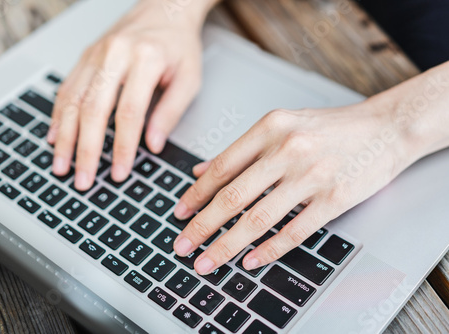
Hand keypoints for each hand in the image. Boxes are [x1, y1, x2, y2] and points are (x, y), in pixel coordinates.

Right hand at [48, 0, 206, 189]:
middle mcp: (115, 54)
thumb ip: (171, 112)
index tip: (119, 172)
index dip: (123, 147)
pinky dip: (58, 115)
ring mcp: (96, 54)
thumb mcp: (189, 78)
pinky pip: (67, 88)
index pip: (129, 112)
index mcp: (145, 59)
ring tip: (61, 165)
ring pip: (73, 100)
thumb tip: (153, 145)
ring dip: (66, 137)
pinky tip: (56, 136)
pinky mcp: (85, 57)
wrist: (164, 10)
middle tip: (83, 179)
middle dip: (87, 150)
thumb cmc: (178, 45)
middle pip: (94, 109)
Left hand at [172, 102, 413, 274]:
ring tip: (207, 260)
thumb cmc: (330, 128)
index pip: (222, 166)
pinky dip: (269, 250)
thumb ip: (241, 150)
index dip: (195, 194)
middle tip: (182, 245)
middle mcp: (288, 150)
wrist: (384, 128)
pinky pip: (294, 231)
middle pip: (233, 196)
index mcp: (270, 128)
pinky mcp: (335, 198)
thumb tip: (201, 171)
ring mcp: (312, 175)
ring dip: (227, 244)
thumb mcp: (281, 126)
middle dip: (202, 226)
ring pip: (259, 218)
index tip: (179, 213)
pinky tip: (250, 260)